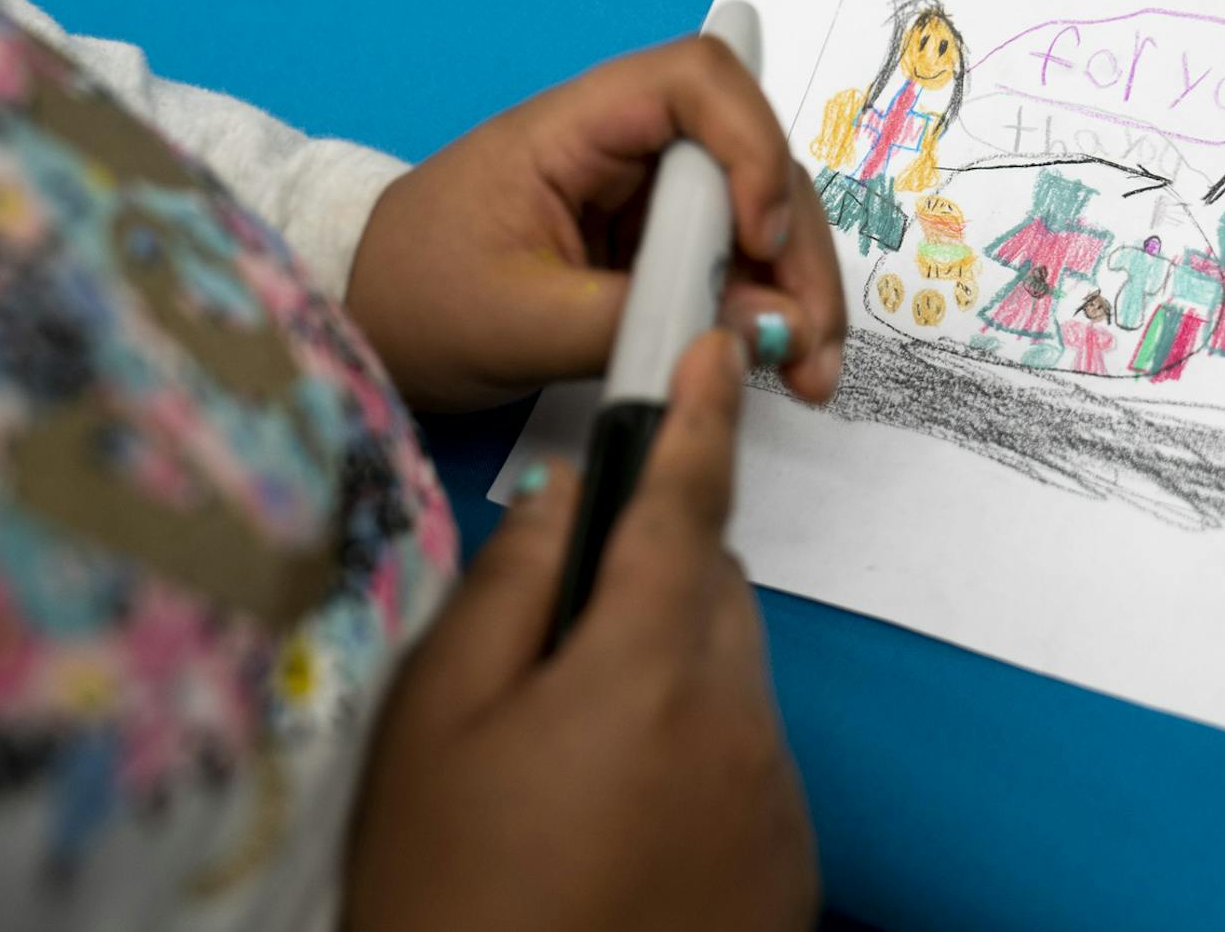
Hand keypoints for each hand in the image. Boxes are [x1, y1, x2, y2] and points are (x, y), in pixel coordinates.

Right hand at [345, 331, 817, 931]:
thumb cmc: (453, 889)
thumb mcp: (435, 726)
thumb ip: (506, 586)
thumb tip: (566, 490)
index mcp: (650, 663)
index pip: (688, 501)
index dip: (697, 413)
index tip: (710, 346)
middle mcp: (740, 717)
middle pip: (715, 589)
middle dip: (656, 574)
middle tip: (561, 634)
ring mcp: (776, 798)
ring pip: (733, 673)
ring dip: (672, 669)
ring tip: (571, 754)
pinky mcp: (789, 865)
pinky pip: (749, 755)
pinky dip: (697, 747)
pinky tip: (616, 816)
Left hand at [346, 35, 846, 409]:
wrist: (366, 323)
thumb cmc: (418, 300)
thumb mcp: (521, 325)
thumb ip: (641, 322)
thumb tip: (771, 330)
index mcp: (574, 127)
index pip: (694, 82)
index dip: (749, 145)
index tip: (759, 239)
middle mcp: (625, 144)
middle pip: (750, 156)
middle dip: (797, 246)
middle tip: (812, 343)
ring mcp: (645, 194)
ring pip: (757, 212)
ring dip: (796, 287)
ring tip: (809, 372)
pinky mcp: (655, 244)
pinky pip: (733, 260)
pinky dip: (766, 309)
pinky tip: (782, 363)